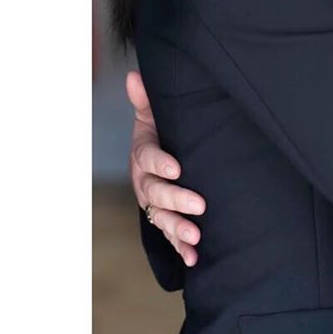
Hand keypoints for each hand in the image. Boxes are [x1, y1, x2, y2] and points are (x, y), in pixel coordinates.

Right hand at [127, 70, 205, 266]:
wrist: (167, 153)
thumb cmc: (164, 128)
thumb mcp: (154, 114)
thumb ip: (146, 99)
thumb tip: (133, 76)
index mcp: (143, 153)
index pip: (147, 158)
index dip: (160, 163)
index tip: (177, 168)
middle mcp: (146, 181)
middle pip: (156, 193)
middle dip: (177, 200)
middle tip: (199, 205)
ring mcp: (155, 203)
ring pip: (163, 218)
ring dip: (179, 229)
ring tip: (196, 237)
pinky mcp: (167, 218)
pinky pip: (171, 236)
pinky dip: (182, 249)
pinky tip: (195, 258)